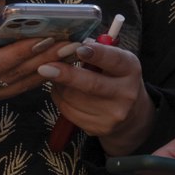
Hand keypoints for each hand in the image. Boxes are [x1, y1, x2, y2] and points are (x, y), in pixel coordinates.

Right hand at [0, 28, 69, 145]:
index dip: (23, 50)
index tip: (46, 35)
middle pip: (16, 74)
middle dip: (46, 57)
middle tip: (73, 41)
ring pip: (20, 83)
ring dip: (48, 68)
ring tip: (71, 50)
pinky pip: (15, 89)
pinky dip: (36, 77)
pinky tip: (54, 65)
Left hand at [39, 39, 152, 154]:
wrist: (130, 111)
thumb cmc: (115, 76)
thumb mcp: (113, 59)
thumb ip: (95, 51)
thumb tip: (69, 45)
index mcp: (130, 69)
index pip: (114, 60)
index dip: (96, 54)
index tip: (78, 49)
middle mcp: (126, 93)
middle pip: (92, 85)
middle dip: (66, 75)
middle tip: (44, 68)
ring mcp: (113, 114)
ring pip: (74, 98)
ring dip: (58, 85)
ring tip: (56, 76)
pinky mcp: (99, 128)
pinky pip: (69, 111)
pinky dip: (59, 98)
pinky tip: (62, 91)